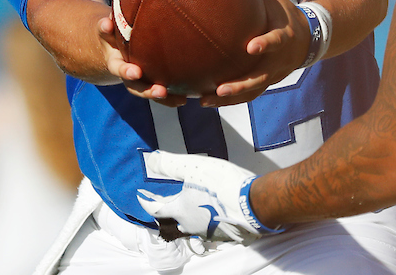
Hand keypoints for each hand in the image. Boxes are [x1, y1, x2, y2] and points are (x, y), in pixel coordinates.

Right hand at [96, 15, 186, 106]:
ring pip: (149, 93)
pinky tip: (184, 99)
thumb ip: (105, 28)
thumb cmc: (113, 34)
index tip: (137, 73)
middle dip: (148, 91)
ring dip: (163, 98)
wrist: (115, 47)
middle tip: (161, 91)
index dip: (126, 71)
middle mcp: (127, 76)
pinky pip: (160, 94)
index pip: (118, 68)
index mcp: (115, 62)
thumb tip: (106, 23)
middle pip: (135, 88)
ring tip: (180, 100)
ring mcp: (139, 81)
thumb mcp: (107, 30)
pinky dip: (172, 98)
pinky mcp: (151, 83)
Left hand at [138, 151, 277, 242]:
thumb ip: (170, 164)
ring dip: (187, 217)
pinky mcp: (225, 234)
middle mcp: (191, 225)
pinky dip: (206, 220)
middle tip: (165, 202)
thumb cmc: (222, 184)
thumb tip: (150, 160)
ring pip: (191, 226)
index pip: (156, 209)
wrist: (253, 205)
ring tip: (190, 206)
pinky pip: (209, 228)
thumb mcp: (194, 168)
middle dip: (167, 212)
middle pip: (173, 221)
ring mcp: (208, 232)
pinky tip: (213, 212)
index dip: (147, 202)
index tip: (142, 196)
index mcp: (181, 210)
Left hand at [200, 0, 309, 106]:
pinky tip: (206, 101)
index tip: (251, 47)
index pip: (276, 41)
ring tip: (205, 101)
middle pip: (261, 77)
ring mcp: (274, 75)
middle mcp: (279, 60)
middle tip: (220, 87)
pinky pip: (248, 95)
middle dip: (241, 84)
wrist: (309, 38)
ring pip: (252, 91)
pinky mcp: (267, 83)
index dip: (266, 45)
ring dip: (230, 98)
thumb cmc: (284, 12)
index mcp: (284, 36)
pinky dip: (229, 100)